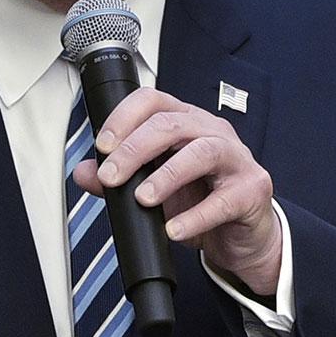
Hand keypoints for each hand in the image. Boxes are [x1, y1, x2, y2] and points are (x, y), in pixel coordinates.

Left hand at [73, 88, 281, 297]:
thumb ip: (120, 180)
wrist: (240, 235)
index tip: (102, 146)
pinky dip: (195, 216)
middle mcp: (212, 132)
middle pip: (172, 125)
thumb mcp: (154, 190)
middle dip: (135, 149)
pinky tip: (174, 229)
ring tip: (143, 198)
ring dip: (166, 175)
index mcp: (186, 122)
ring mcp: (236, 158)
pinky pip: (223, 201)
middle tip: (110, 177)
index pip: (153, 101)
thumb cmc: (201, 200)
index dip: (124, 118)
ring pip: (202, 152)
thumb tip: (83, 172)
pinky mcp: (252, 190)